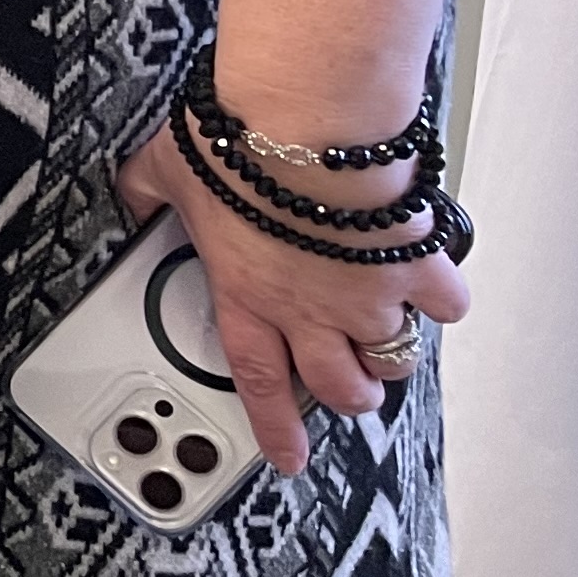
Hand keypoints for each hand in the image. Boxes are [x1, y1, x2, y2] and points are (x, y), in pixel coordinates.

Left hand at [117, 125, 468, 478]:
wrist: (304, 120)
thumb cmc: (235, 144)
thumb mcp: (164, 170)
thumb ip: (147, 192)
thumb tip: (131, 192)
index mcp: (246, 296)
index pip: (257, 381)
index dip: (274, 427)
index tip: (289, 456)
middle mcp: (310, 310)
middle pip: (340, 386)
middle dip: (349, 393)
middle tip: (352, 384)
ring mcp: (367, 293)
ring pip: (394, 356)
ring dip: (391, 351)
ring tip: (387, 333)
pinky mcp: (415, 264)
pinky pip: (446, 304)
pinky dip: (442, 298)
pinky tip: (432, 284)